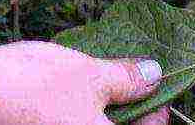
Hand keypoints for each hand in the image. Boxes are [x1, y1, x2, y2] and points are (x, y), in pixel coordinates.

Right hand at [0, 41, 168, 124]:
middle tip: (137, 74)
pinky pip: (76, 121)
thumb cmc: (35, 90)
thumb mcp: (92, 76)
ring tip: (110, 75)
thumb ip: (128, 79)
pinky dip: (85, 106)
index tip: (159, 82)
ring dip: (109, 103)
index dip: (159, 107)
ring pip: (98, 123)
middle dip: (133, 103)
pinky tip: (83, 84)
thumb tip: (154, 74)